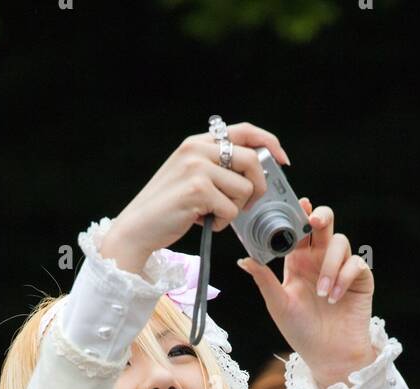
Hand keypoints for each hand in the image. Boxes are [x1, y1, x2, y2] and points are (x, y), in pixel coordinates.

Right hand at [100, 122, 289, 273]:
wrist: (137, 227)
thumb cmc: (167, 208)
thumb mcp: (191, 176)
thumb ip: (217, 168)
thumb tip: (255, 173)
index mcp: (198, 142)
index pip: (244, 131)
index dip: (269, 143)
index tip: (282, 160)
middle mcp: (197, 149)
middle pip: (252, 160)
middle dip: (258, 187)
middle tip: (248, 204)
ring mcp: (197, 168)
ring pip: (244, 188)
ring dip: (236, 209)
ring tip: (215, 215)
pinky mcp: (197, 190)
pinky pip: (230, 209)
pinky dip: (222, 223)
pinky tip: (205, 223)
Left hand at [237, 198, 376, 388]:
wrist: (329, 356)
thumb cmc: (301, 333)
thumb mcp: (278, 305)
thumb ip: (264, 280)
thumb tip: (243, 260)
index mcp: (298, 262)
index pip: (298, 230)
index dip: (299, 214)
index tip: (298, 205)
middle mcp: (320, 260)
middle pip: (324, 224)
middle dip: (320, 217)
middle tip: (314, 220)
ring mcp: (341, 268)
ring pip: (340, 243)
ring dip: (330, 265)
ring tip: (323, 294)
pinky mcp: (360, 279)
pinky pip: (356, 263)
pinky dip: (344, 277)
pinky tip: (335, 297)